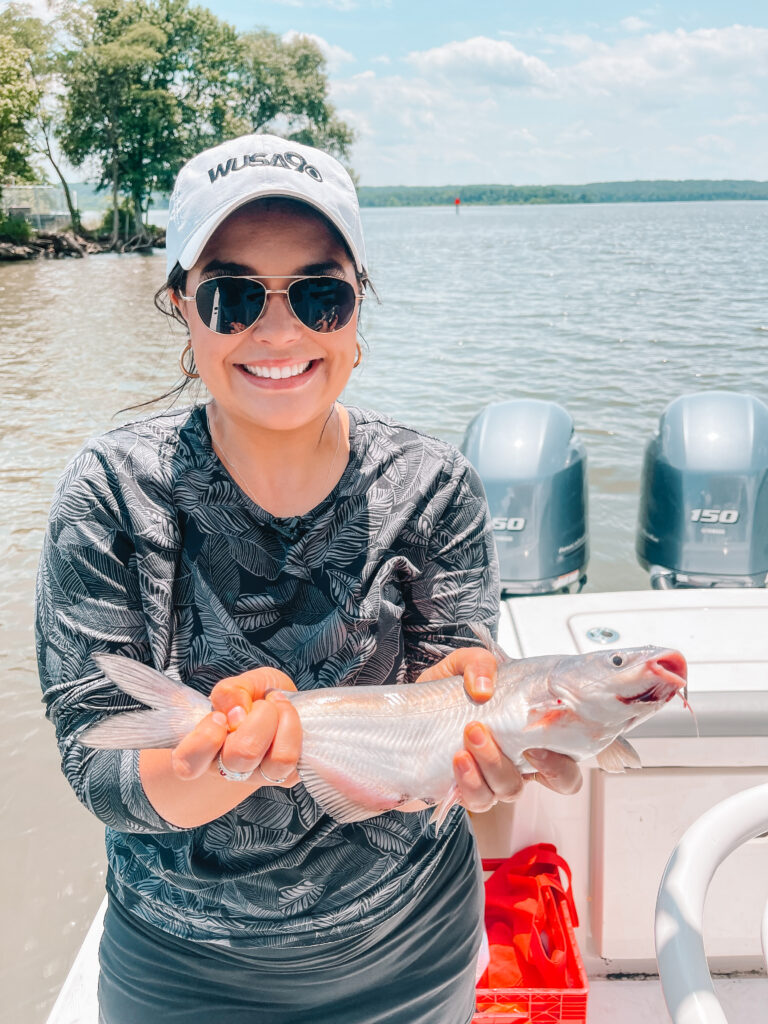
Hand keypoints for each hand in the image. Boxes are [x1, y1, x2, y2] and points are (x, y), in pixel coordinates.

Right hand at [170, 667, 301, 786]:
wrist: (275, 703)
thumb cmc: (248, 697)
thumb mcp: (236, 683)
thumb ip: (230, 692)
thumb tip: (236, 712)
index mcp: (202, 752)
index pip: (188, 765)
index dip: (206, 738)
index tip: (219, 715)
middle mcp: (227, 770)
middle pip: (243, 755)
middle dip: (260, 717)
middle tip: (260, 704)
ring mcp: (258, 776)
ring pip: (278, 761)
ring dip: (281, 721)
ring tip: (277, 706)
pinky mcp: (285, 776)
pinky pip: (295, 759)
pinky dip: (295, 727)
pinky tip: (287, 716)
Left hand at [416, 646, 581, 811]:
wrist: (408, 713)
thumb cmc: (447, 690)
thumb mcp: (463, 665)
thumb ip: (479, 663)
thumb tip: (484, 688)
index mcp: (531, 734)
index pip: (568, 762)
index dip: (563, 763)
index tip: (540, 742)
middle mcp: (519, 761)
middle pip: (554, 782)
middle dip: (544, 766)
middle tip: (513, 742)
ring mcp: (494, 779)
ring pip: (509, 789)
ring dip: (492, 764)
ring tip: (471, 734)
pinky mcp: (465, 791)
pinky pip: (477, 800)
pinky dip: (469, 782)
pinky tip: (457, 759)